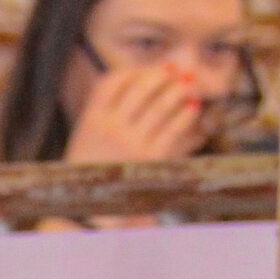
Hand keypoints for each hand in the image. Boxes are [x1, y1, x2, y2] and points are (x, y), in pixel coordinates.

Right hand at [65, 60, 201, 164]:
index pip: (112, 82)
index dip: (132, 71)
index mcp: (92, 119)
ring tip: (189, 83)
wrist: (93, 208)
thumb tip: (138, 81)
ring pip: (161, 105)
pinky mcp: (152, 158)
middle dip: (161, 75)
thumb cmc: (92, 170)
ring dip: (178, 90)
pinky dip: (186, 114)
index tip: (146, 71)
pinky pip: (174, 128)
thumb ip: (105, 110)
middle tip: (174, 70)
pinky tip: (193, 107)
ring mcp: (132, 143)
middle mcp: (111, 128)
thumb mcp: (85, 136)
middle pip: (140, 88)